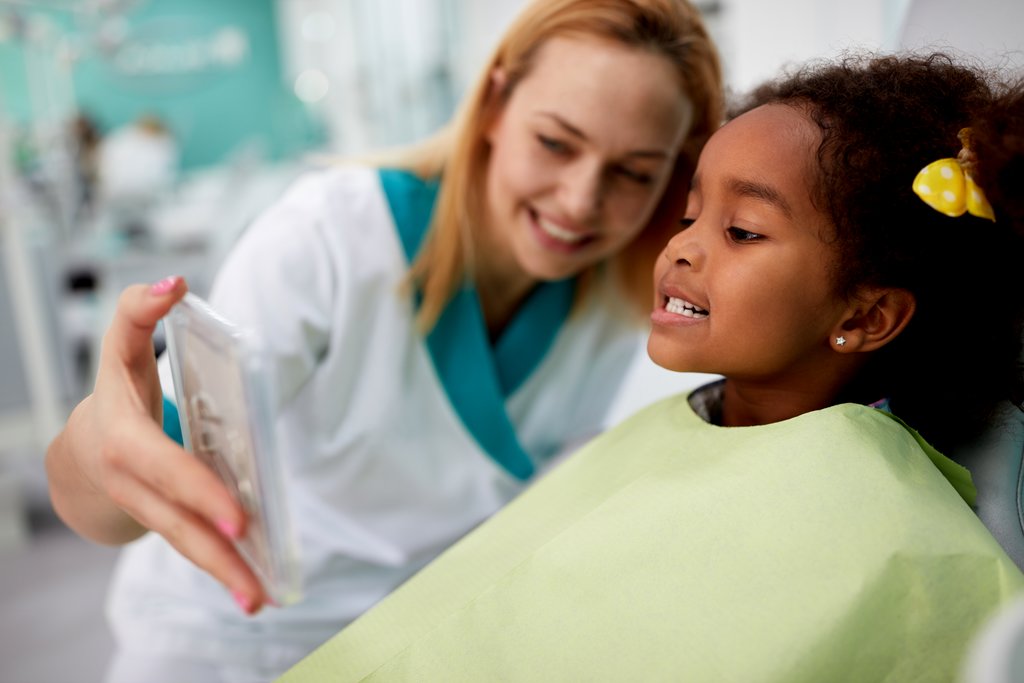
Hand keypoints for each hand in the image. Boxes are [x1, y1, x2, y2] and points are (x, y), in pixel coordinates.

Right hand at [46, 276, 267, 613]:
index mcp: (125, 442)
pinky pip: (194, 547)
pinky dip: (223, 569)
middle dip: (215, 548)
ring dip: (223, 574)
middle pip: (178, 521)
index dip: (198, 490)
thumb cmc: (113, 392)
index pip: (164, 469)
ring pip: (187, 544)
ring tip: (261, 598)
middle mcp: (134, 484)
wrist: (80, 451)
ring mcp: (148, 510)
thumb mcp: (117, 347)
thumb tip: (176, 281)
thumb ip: (139, 311)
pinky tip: (255, 589)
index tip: (237, 514)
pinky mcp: (167, 524)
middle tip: (255, 577)